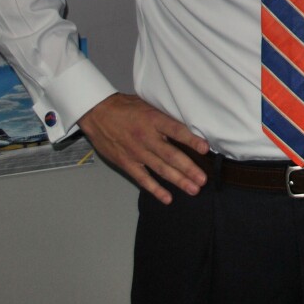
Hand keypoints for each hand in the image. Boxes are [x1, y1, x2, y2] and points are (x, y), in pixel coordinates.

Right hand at [77, 92, 209, 204]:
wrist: (97, 113)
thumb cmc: (126, 108)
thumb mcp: (148, 105)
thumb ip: (165, 118)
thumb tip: (188, 127)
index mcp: (154, 120)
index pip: (176, 130)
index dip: (191, 140)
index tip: (205, 149)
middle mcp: (146, 137)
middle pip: (170, 155)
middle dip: (188, 168)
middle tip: (202, 179)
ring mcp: (136, 152)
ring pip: (160, 169)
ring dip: (178, 180)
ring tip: (193, 189)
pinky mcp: (126, 163)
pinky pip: (142, 178)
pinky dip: (155, 189)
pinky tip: (167, 197)